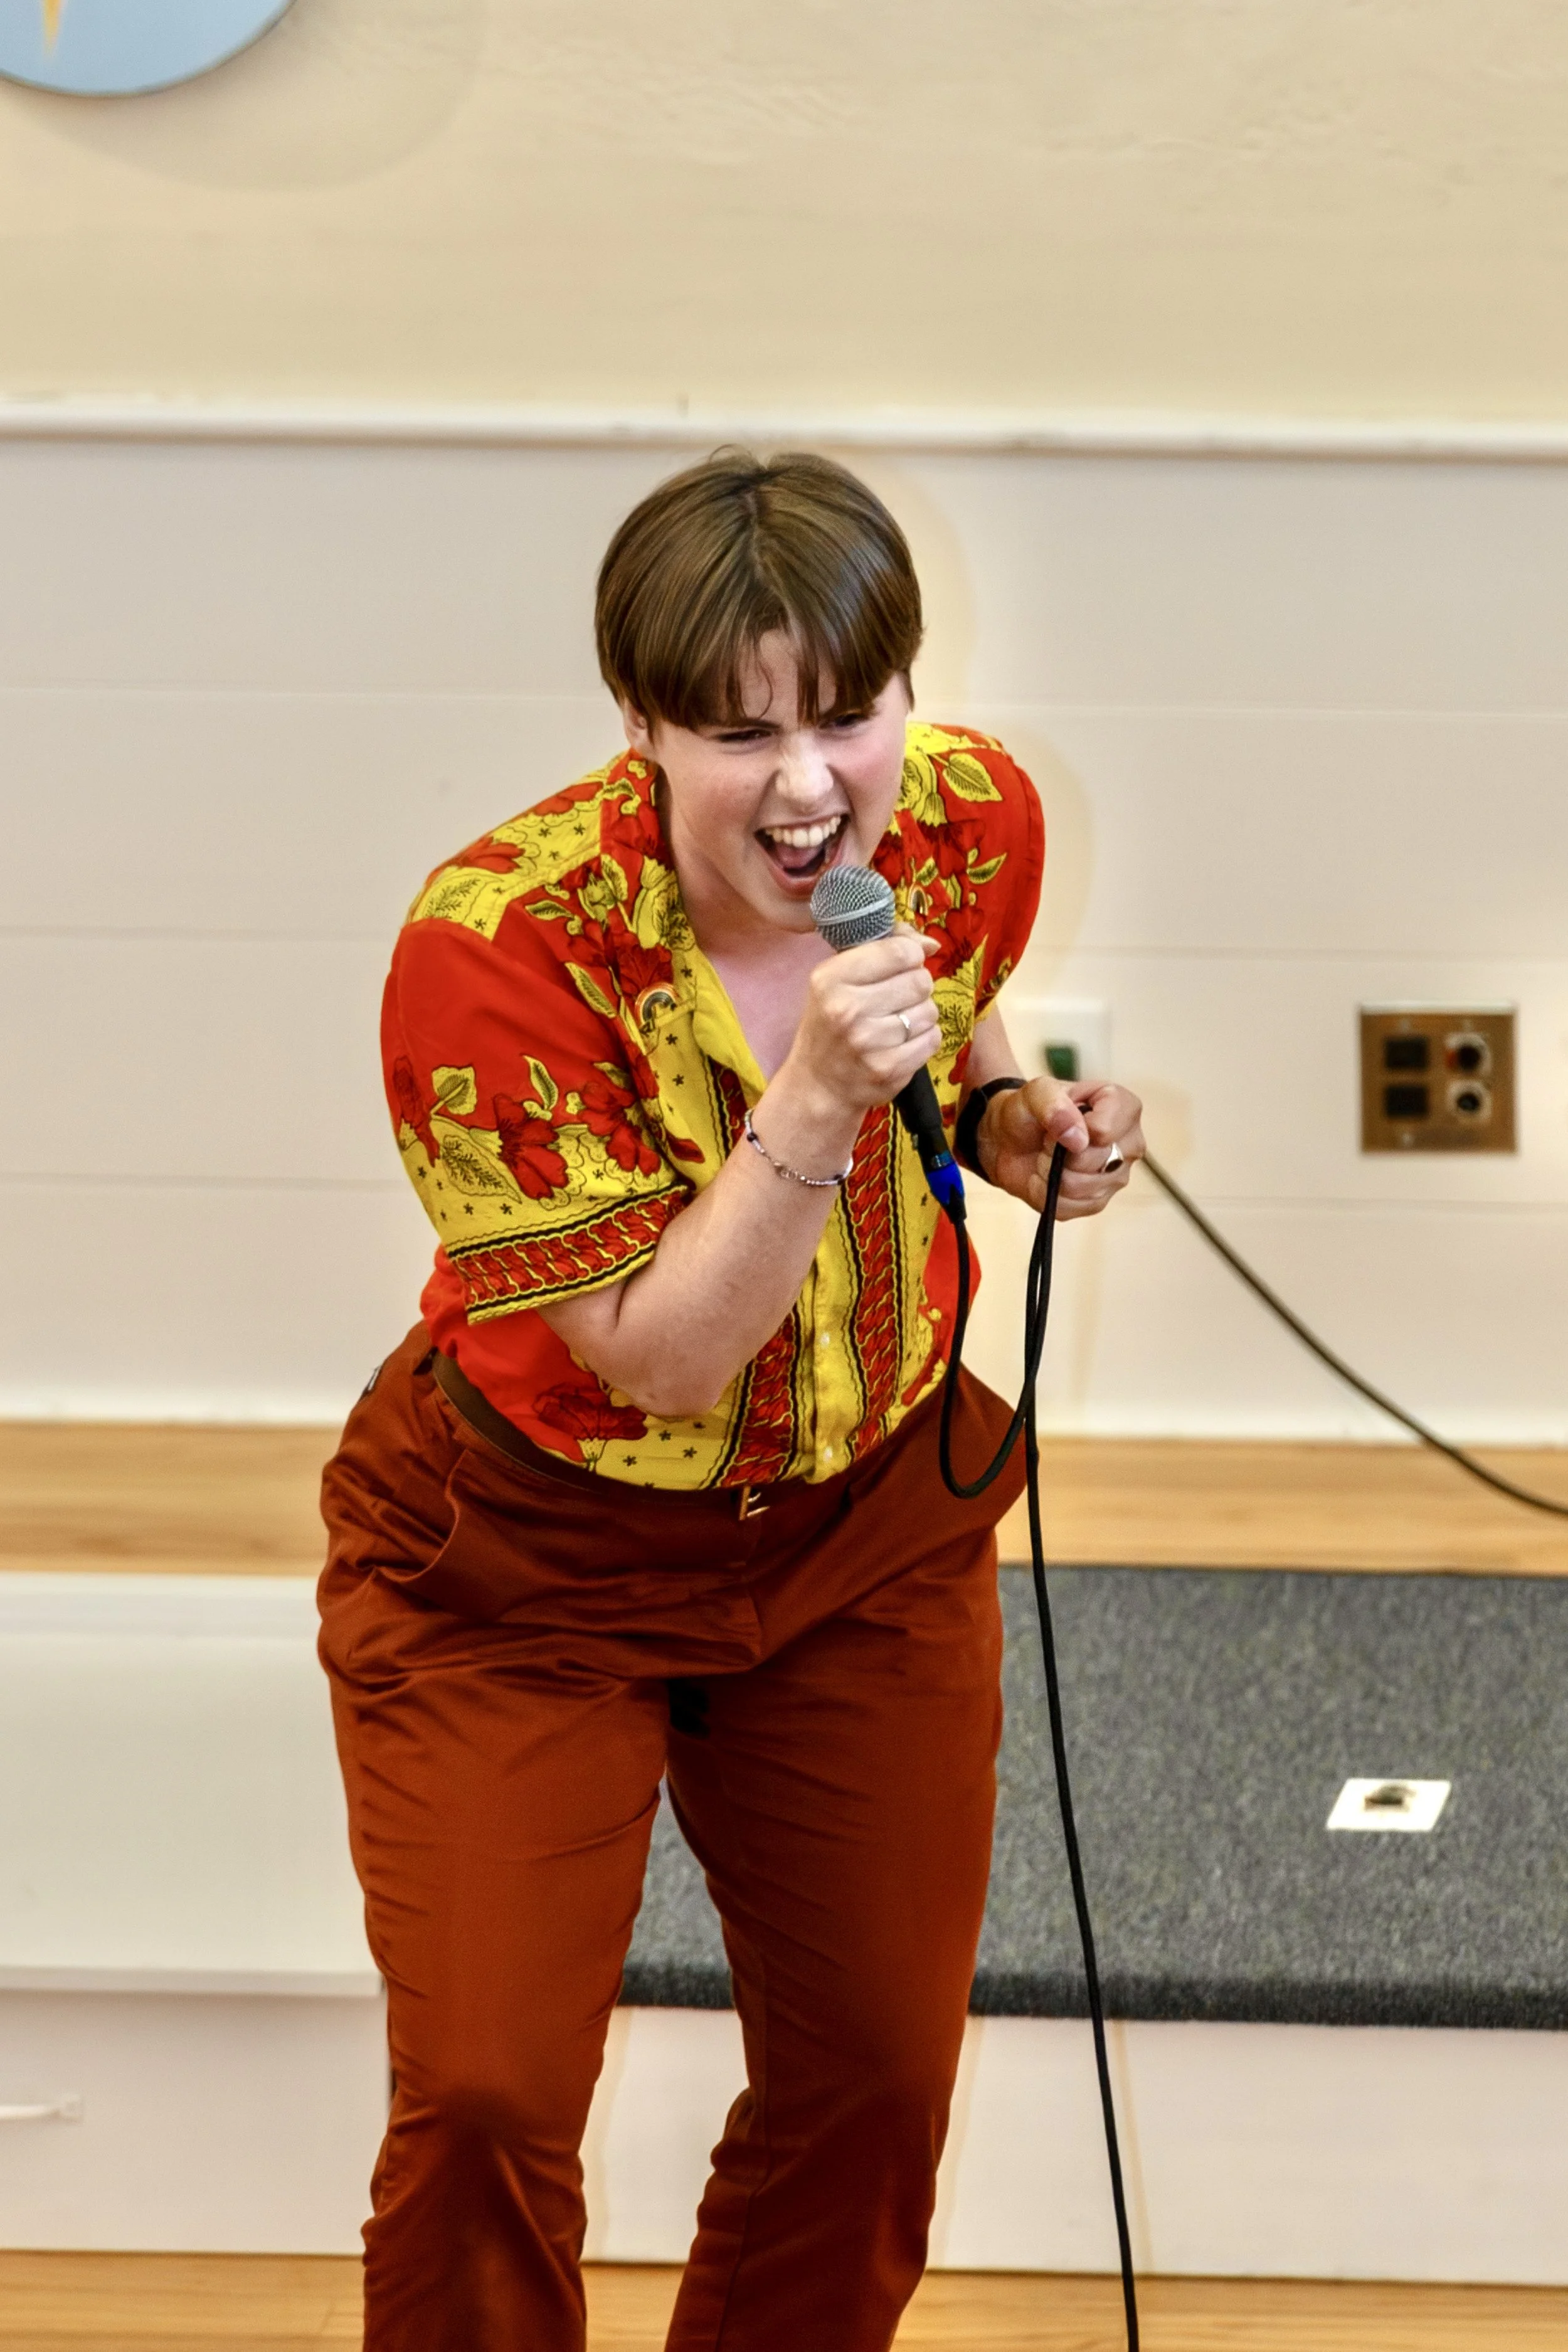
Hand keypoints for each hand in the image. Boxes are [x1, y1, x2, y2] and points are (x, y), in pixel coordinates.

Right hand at [780, 928, 941, 1119]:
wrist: (819, 1084)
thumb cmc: (831, 1024)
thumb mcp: (837, 979)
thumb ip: (882, 950)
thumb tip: (930, 944)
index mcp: (831, 979)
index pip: (898, 951)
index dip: (911, 954)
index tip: (903, 964)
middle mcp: (847, 1009)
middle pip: (920, 980)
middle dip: (916, 986)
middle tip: (897, 998)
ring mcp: (869, 1042)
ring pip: (930, 1010)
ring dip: (920, 1014)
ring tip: (896, 1023)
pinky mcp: (889, 1069)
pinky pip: (932, 1038)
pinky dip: (923, 1038)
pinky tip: (902, 1043)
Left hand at [982, 1078, 1143, 1219]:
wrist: (1012, 1140)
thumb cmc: (1032, 1110)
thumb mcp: (1037, 1092)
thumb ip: (1055, 1105)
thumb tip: (1079, 1139)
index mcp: (1125, 1109)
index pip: (1104, 1130)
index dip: (1072, 1127)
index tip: (1060, 1119)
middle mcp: (1130, 1145)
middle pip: (1092, 1160)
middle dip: (1058, 1151)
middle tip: (1048, 1139)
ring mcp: (1116, 1177)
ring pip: (1078, 1186)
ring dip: (1050, 1171)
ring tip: (1047, 1156)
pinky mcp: (1096, 1203)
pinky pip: (1068, 1207)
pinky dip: (1045, 1192)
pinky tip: (1045, 1176)